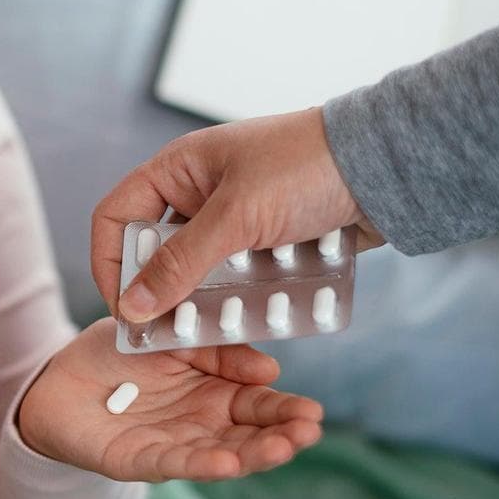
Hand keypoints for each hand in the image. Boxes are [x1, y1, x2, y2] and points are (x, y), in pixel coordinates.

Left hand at [17, 319, 322, 480]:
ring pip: (220, 455)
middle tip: (309, 433)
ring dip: (252, 456)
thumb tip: (270, 369)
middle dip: (281, 437)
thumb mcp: (176, 338)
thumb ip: (219, 351)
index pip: (259, 405)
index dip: (286, 410)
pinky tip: (227, 465)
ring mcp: (173, 445)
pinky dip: (201, 465)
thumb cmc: (120, 355)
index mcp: (214, 393)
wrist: (58, 379)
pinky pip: (173, 463)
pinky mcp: (138, 460)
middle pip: (249, 436)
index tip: (314, 413)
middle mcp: (200, 425)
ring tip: (281, 450)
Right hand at [91, 107, 385, 323]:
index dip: (110, 263)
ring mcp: (234, 220)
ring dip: (203, 302)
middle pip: (154, 251)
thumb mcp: (235, 217)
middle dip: (160, 292)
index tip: (125, 309)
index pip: (115, 217)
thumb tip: (132, 307)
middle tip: (166, 334)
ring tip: (212, 333)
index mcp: (177, 169)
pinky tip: (252, 320)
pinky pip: (237, 279)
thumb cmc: (307, 168)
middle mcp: (199, 194)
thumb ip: (180, 263)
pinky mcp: (266, 243)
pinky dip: (241, 300)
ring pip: (198, 272)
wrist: (388, 165)